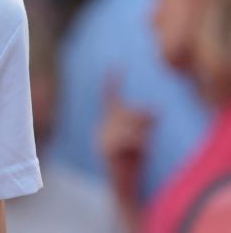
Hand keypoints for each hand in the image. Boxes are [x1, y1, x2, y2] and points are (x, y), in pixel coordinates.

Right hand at [99, 74, 150, 225]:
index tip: (117, 65)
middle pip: (126, 110)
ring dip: (142, 134)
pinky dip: (139, 143)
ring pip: (128, 124)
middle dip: (142, 118)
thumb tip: (154, 109)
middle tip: (152, 129)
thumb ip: (144, 122)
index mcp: (106, 123)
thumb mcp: (141, 138)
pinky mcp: (106, 150)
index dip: (112, 82)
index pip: (110, 99)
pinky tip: (140, 151)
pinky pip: (127, 139)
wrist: (124, 188)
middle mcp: (100, 127)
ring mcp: (101, 139)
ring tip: (145, 146)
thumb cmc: (133, 163)